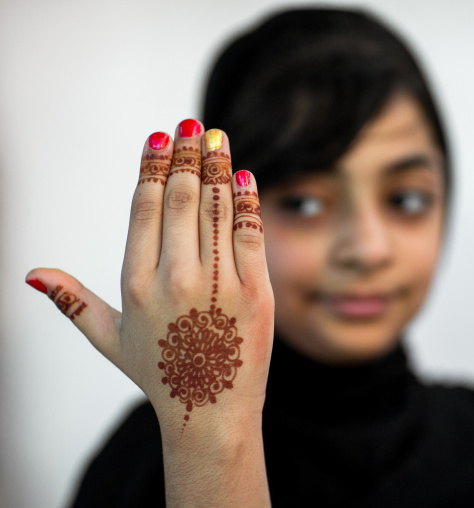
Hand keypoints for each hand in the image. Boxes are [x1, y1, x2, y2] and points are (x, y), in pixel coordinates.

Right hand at [26, 120, 274, 504]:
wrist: (211, 413)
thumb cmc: (159, 374)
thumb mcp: (110, 340)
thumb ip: (73, 304)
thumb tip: (33, 275)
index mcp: (137, 285)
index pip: (143, 208)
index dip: (152, 167)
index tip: (159, 138)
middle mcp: (176, 279)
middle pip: (180, 198)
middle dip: (186, 154)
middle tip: (191, 124)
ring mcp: (219, 284)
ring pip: (216, 208)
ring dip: (216, 165)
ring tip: (216, 137)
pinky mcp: (257, 292)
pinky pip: (251, 233)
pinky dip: (246, 199)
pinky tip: (242, 174)